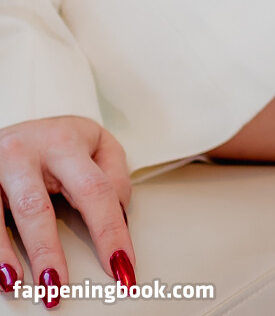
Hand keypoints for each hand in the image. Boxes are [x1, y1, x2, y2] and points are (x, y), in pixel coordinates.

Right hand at [0, 117, 134, 300]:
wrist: (16, 127)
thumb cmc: (59, 142)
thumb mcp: (94, 143)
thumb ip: (113, 174)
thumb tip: (120, 216)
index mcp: (65, 142)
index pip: (94, 190)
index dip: (110, 231)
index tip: (121, 267)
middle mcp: (27, 153)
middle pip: (38, 206)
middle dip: (47, 251)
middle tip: (57, 289)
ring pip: (2, 213)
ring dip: (7, 253)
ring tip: (17, 285)